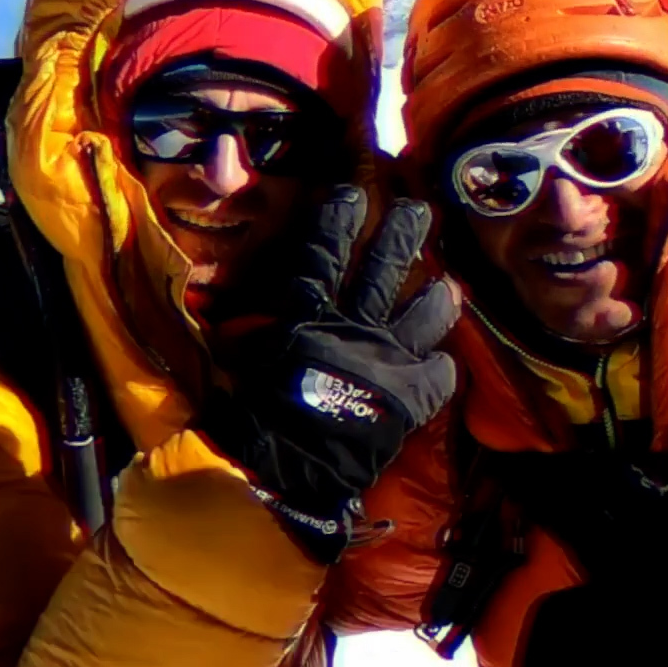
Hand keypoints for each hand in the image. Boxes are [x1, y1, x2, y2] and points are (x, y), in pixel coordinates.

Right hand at [198, 185, 460, 563]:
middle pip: (383, 270)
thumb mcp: (235, 369)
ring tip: (451, 286)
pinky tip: (444, 364)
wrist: (287, 474)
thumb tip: (216, 308)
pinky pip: (438, 373)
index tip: (350, 192)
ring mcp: (388, 361)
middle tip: (420, 211)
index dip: (335, 222)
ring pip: (422, 316)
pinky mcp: (410, 397)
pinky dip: (442, 368)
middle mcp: (353, 329)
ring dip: (437, 298)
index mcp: (305, 318)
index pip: (321, 255)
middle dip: (402, 236)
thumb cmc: (250, 422)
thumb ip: (244, 337)